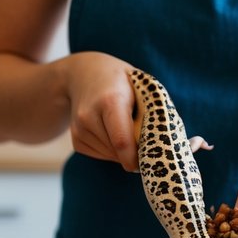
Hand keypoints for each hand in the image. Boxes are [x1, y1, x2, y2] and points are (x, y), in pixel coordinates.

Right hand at [59, 52, 138, 171]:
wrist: (84, 73)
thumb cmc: (121, 82)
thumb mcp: (140, 87)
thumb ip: (150, 113)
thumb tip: (161, 145)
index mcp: (110, 101)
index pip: (121, 140)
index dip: (134, 158)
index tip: (146, 164)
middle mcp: (90, 116)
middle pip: (117, 151)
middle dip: (133, 153)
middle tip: (143, 140)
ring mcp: (80, 128)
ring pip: (109, 155)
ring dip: (122, 151)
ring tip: (124, 128)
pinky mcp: (76, 139)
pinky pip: (99, 155)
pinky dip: (111, 151)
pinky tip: (111, 132)